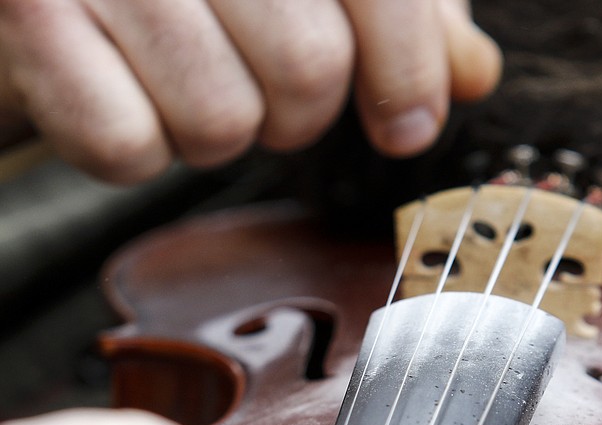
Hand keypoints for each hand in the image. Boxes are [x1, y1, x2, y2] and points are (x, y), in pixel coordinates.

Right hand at [0, 0, 500, 182]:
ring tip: (190, 81)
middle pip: (309, 71)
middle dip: (301, 111)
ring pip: (219, 123)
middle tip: (269, 89)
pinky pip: (125, 146)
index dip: (408, 73)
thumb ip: (402, 16)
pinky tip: (127, 95)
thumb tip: (472, 74)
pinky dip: (137, 147)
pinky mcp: (27, 20)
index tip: (410, 127)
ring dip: (218, 129)